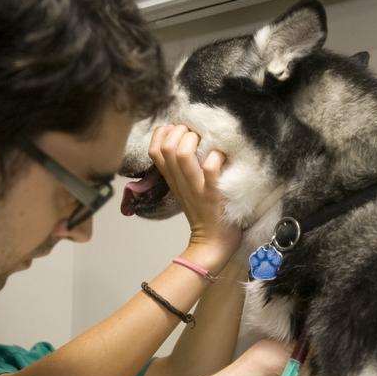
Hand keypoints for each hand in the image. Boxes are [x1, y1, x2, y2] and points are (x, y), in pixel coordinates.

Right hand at [149, 125, 241, 272]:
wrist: (211, 245)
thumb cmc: (204, 214)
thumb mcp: (185, 189)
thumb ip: (183, 169)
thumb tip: (190, 142)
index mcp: (172, 179)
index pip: (154, 148)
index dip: (164, 132)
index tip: (179, 130)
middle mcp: (180, 181)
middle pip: (166, 146)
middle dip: (181, 131)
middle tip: (196, 134)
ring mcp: (195, 188)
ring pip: (182, 153)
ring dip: (194, 141)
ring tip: (206, 142)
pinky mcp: (213, 195)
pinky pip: (210, 169)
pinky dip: (216, 158)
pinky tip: (222, 158)